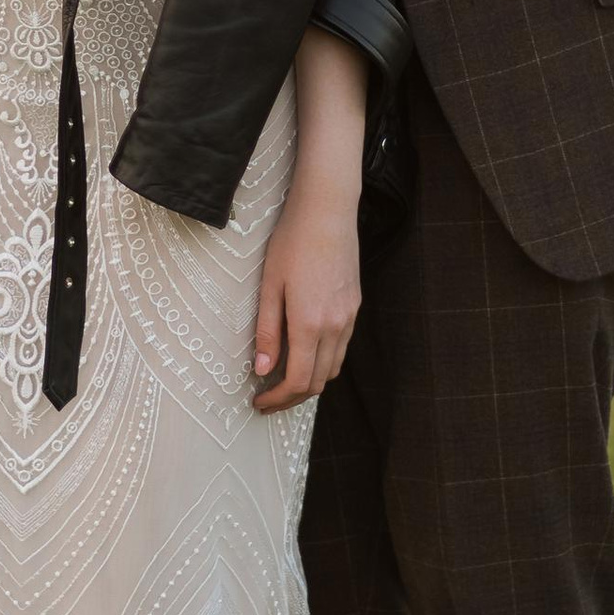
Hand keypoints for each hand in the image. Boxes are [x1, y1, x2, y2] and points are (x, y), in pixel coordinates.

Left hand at [252, 193, 360, 413]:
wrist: (327, 212)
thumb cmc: (292, 243)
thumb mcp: (269, 287)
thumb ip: (266, 332)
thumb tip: (262, 370)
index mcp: (310, 324)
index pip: (297, 381)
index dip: (277, 399)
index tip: (259, 402)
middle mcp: (335, 326)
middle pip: (318, 382)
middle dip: (291, 397)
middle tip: (267, 398)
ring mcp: (349, 317)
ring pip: (332, 367)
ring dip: (309, 381)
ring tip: (283, 379)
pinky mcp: (355, 306)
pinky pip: (341, 347)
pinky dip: (323, 360)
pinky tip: (304, 352)